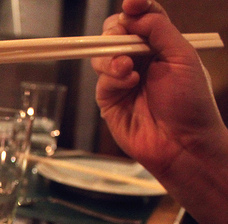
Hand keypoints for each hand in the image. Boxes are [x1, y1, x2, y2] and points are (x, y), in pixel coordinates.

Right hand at [91, 0, 226, 177]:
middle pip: (114, 33)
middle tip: (126, 39)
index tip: (131, 5)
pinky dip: (113, 77)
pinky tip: (129, 82)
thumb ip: (159, 30)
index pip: (140, 19)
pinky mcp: (109, 101)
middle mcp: (138, 61)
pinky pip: (102, 81)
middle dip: (116, 32)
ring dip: (112, 56)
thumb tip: (133, 13)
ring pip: (101, 55)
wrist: (183, 143)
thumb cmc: (190, 103)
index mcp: (159, 48)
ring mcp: (121, 82)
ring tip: (128, 68)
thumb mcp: (182, 56)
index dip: (134, 9)